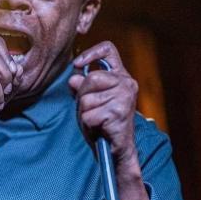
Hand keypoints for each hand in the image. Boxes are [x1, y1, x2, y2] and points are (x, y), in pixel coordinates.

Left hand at [69, 41, 137, 160]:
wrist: (116, 149)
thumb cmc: (102, 122)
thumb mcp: (89, 100)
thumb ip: (81, 87)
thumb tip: (73, 78)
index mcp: (121, 76)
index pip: (108, 49)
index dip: (90, 53)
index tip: (78, 64)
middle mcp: (126, 83)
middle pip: (90, 78)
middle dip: (82, 95)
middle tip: (90, 109)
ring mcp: (125, 97)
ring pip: (87, 99)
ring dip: (84, 113)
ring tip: (96, 119)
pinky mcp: (119, 113)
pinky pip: (88, 115)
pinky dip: (88, 124)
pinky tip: (99, 127)